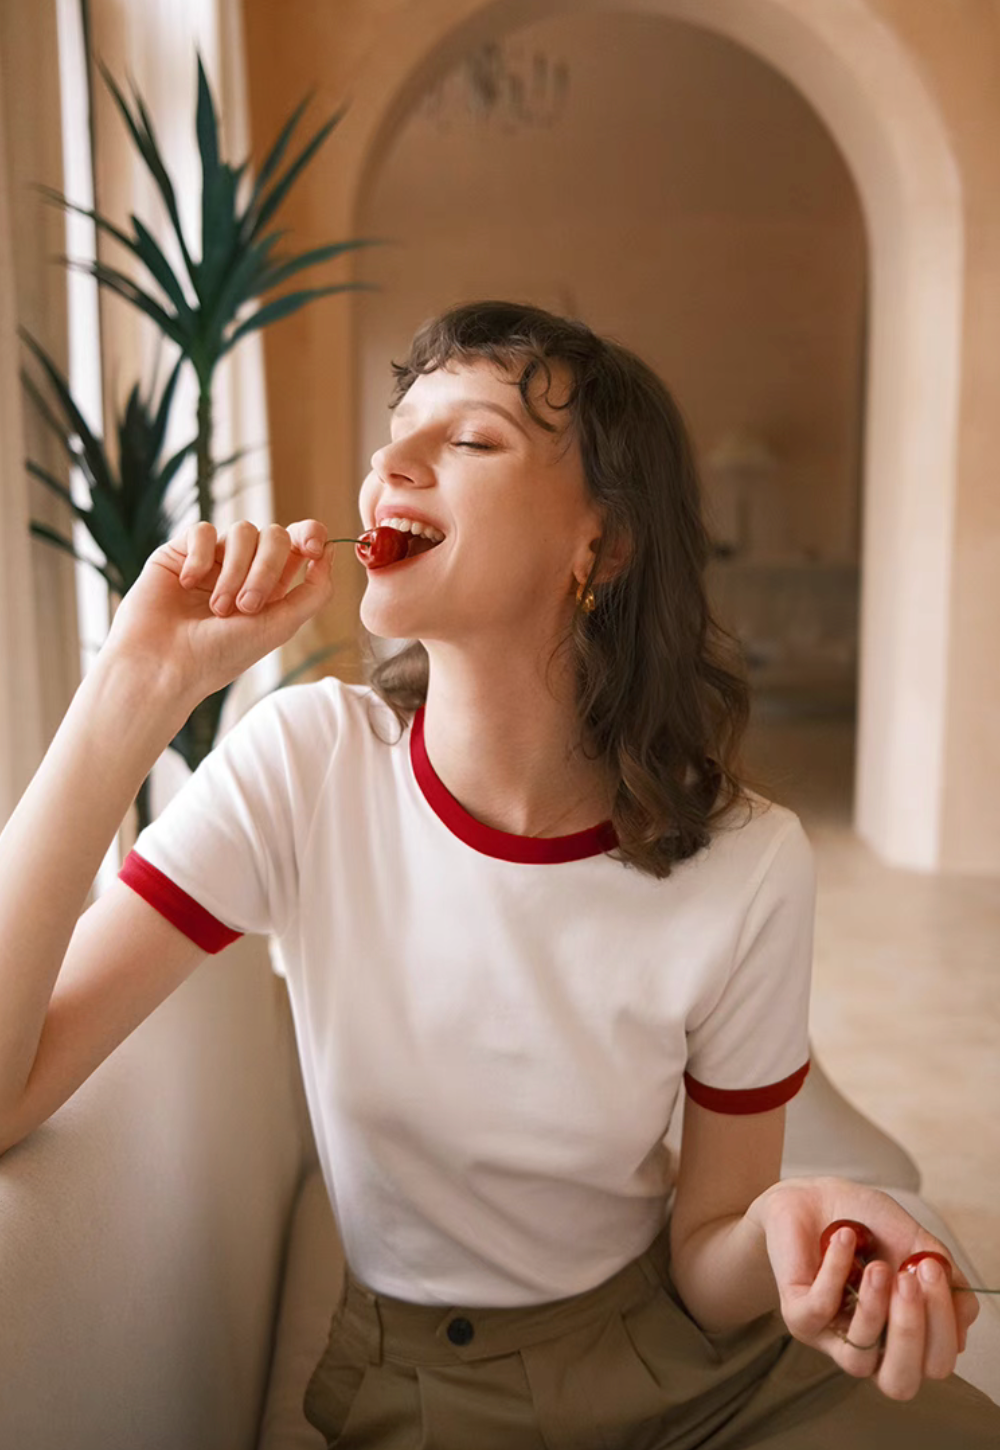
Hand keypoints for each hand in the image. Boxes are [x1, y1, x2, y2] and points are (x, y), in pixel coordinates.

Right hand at [104, 519, 334, 703]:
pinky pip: (202, 530)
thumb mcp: (280, 627)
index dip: (311, 536)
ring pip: (241, 531)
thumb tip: (330, 553)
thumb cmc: (219, 655)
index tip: (313, 549)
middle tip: (247, 607)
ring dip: (234, 570)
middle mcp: (244, 570)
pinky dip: (201, 556)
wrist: (163, 666)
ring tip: (218, 608)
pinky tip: (188, 584)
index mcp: (272, 588)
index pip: (299, 544)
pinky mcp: (180, 552)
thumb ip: (314, 592)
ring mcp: (212, 559)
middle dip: (266, 568)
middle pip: (274, 536)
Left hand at [748, 1176, 979, 1399]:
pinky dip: (836, 1272)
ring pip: (859, 1362)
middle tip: (909, 1279)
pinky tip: (843, 1239)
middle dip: (912, 1332)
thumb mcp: (917, 1244)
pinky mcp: (799, 1317)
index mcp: (905, 1336)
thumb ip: (944, 1277)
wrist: (817, 1196)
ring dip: (873, 1309)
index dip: (942, 1327)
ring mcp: (832, 1337)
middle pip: (900, 1383)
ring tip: (877, 1265)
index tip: (933, 1269)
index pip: (935, 1363)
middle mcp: (870, 1347)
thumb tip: (963, 1312)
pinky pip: (821, 1310)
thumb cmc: (870, 1224)